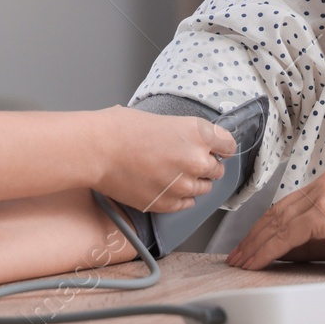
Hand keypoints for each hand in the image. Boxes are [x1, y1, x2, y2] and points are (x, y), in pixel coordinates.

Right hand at [95, 106, 235, 212]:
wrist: (97, 150)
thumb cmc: (120, 128)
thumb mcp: (160, 120)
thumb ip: (182, 133)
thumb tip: (189, 141)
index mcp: (196, 132)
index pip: (227, 144)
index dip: (220, 147)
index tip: (216, 149)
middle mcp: (196, 159)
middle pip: (217, 169)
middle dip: (205, 165)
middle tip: (186, 161)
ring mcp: (183, 185)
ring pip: (203, 189)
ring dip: (193, 182)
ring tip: (172, 174)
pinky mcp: (168, 204)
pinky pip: (186, 204)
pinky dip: (180, 197)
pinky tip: (166, 187)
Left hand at [226, 169, 324, 273]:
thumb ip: (308, 239)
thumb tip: (276, 251)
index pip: (284, 207)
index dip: (262, 229)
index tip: (247, 247)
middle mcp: (323, 184)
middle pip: (276, 213)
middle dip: (252, 238)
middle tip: (236, 258)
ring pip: (277, 223)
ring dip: (255, 246)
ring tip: (242, 264)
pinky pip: (287, 235)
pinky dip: (268, 251)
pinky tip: (257, 263)